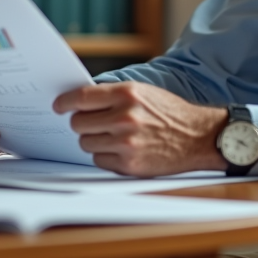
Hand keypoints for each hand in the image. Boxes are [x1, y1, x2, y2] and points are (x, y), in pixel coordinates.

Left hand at [53, 83, 228, 175]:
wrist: (199, 137)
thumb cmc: (170, 113)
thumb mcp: (144, 92)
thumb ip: (113, 95)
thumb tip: (80, 101)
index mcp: (127, 94)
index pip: (81, 98)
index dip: (65, 102)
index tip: (58, 106)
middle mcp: (125, 117)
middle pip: (78, 123)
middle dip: (82, 123)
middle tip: (93, 123)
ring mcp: (126, 143)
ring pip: (86, 143)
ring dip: (94, 140)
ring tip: (113, 137)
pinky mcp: (129, 164)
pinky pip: (99, 160)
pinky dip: (106, 156)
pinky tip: (121, 150)